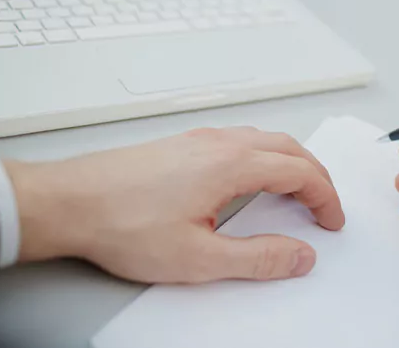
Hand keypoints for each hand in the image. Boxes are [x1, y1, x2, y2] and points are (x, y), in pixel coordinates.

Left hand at [7, 127, 343, 283]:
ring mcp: (199, 140)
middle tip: (323, 205)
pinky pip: (240, 141)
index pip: (300, 172)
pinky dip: (264, 157)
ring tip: (295, 192)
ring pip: (264, 140)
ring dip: (290, 163)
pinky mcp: (182, 145)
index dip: (325, 197)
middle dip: (315, 176)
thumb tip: (299, 256)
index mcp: (232, 164)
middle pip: (288, 148)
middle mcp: (220, 143)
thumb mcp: (198, 258)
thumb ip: (257, 258)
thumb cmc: (121, 223)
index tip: (331, 220)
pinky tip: (251, 178)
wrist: (66, 203)